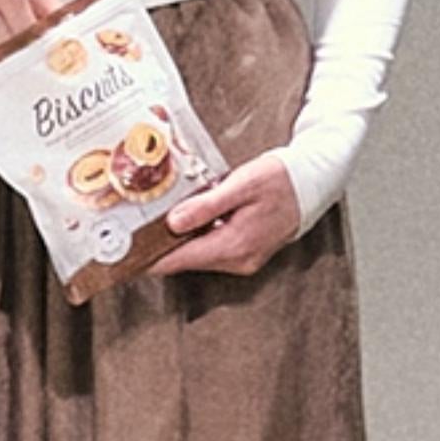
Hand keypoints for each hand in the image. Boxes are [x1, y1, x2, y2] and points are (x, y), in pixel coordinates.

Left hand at [147, 149, 302, 279]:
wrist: (312, 183)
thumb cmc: (281, 180)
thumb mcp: (241, 185)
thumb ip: (206, 206)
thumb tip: (174, 223)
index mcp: (235, 245)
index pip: (181, 260)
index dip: (151, 259)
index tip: (128, 258)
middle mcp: (239, 259)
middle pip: (187, 260)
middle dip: (162, 247)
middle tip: (134, 235)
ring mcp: (244, 259)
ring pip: (199, 255)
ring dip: (180, 241)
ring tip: (159, 223)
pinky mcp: (246, 252)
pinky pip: (212, 250)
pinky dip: (197, 238)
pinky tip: (190, 221)